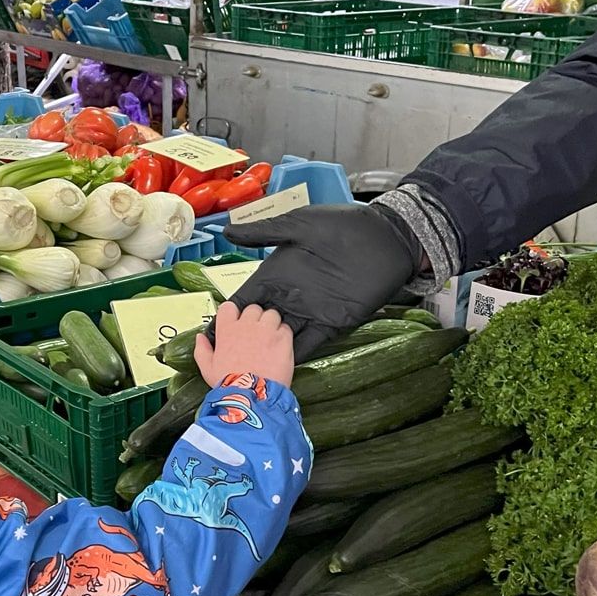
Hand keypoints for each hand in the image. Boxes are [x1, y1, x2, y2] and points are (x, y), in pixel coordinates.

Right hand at [194, 301, 292, 388]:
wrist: (252, 397)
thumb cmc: (230, 385)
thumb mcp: (208, 369)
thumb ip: (202, 350)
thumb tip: (200, 338)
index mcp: (227, 330)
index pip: (229, 307)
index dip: (234, 314)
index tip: (238, 322)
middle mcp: (247, 325)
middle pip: (253, 309)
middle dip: (255, 319)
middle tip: (256, 334)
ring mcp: (266, 330)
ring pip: (272, 315)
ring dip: (272, 324)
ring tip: (270, 339)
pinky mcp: (283, 339)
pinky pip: (286, 328)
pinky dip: (284, 335)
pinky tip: (280, 347)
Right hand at [221, 204, 419, 359]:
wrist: (385, 238)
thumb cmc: (341, 225)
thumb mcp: (300, 224)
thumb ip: (265, 232)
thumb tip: (227, 231)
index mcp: (278, 273)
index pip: (247, 299)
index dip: (230, 316)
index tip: (211, 334)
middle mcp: (291, 295)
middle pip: (261, 324)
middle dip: (244, 342)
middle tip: (224, 362)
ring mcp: (311, 311)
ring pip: (281, 337)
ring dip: (266, 352)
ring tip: (246, 371)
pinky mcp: (332, 323)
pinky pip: (309, 343)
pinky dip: (295, 356)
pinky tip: (278, 369)